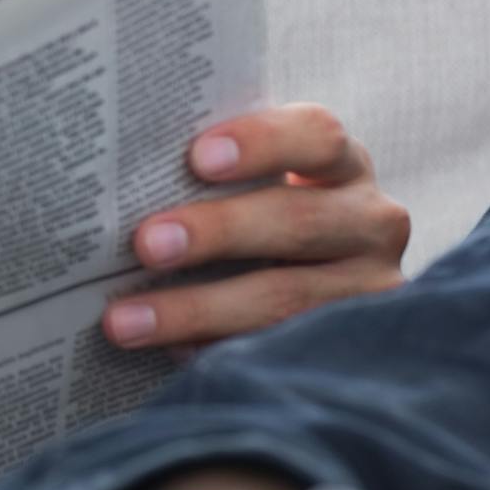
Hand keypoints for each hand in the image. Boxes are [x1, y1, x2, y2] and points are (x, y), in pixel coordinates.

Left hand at [105, 104, 409, 351]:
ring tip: (125, 321)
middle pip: (298, 219)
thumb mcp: (252, 187)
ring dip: (198, 310)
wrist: (315, 284)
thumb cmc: (257, 216)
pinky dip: (218, 350)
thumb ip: (211, 175)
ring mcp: (371, 289)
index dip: (261, 143)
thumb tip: (118, 181)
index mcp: (341, 163)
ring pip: (286, 299)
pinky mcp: (353, 348)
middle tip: (146, 243)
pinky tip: (167, 352)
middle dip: (217, 232)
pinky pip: (281, 350)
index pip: (316, 136)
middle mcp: (371, 221)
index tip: (197, 157)